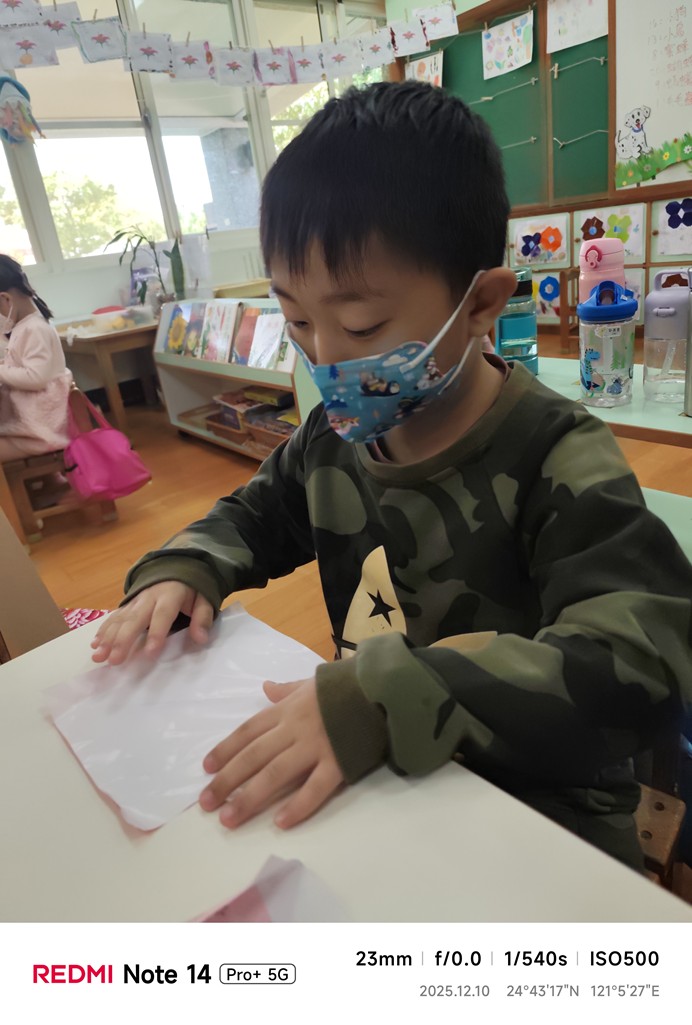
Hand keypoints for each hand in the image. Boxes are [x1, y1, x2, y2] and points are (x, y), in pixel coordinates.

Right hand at [90, 581, 213, 664]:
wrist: (176, 566)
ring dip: (108, 637)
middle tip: (114, 660)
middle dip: (123, 640)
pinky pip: (114, 616)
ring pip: (120, 618)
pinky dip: (103, 630)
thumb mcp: (204, 598)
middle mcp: (149, 597)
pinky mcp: (128, 604)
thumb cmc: (191, 589)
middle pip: (134, 618)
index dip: (157, 633)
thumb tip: (201, 638)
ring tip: (99, 656)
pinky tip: (95, 644)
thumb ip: (202, 618)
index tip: (150, 653)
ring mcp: (136, 600)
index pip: (162, 614)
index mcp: (170, 595)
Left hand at [199, 677, 343, 829]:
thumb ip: (286, 690)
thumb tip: (266, 688)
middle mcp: (294, 729)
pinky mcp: (338, 762)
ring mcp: (315, 746)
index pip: (248, 731)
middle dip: (227, 780)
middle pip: (253, 756)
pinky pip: (315, 787)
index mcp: (287, 710)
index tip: (206, 768)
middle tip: (206, 803)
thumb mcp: (310, 682)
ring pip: (275, 774)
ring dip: (249, 797)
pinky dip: (298, 806)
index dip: (226, 749)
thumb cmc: (346, 687)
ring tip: (229, 819)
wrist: (383, 688)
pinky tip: (280, 823)